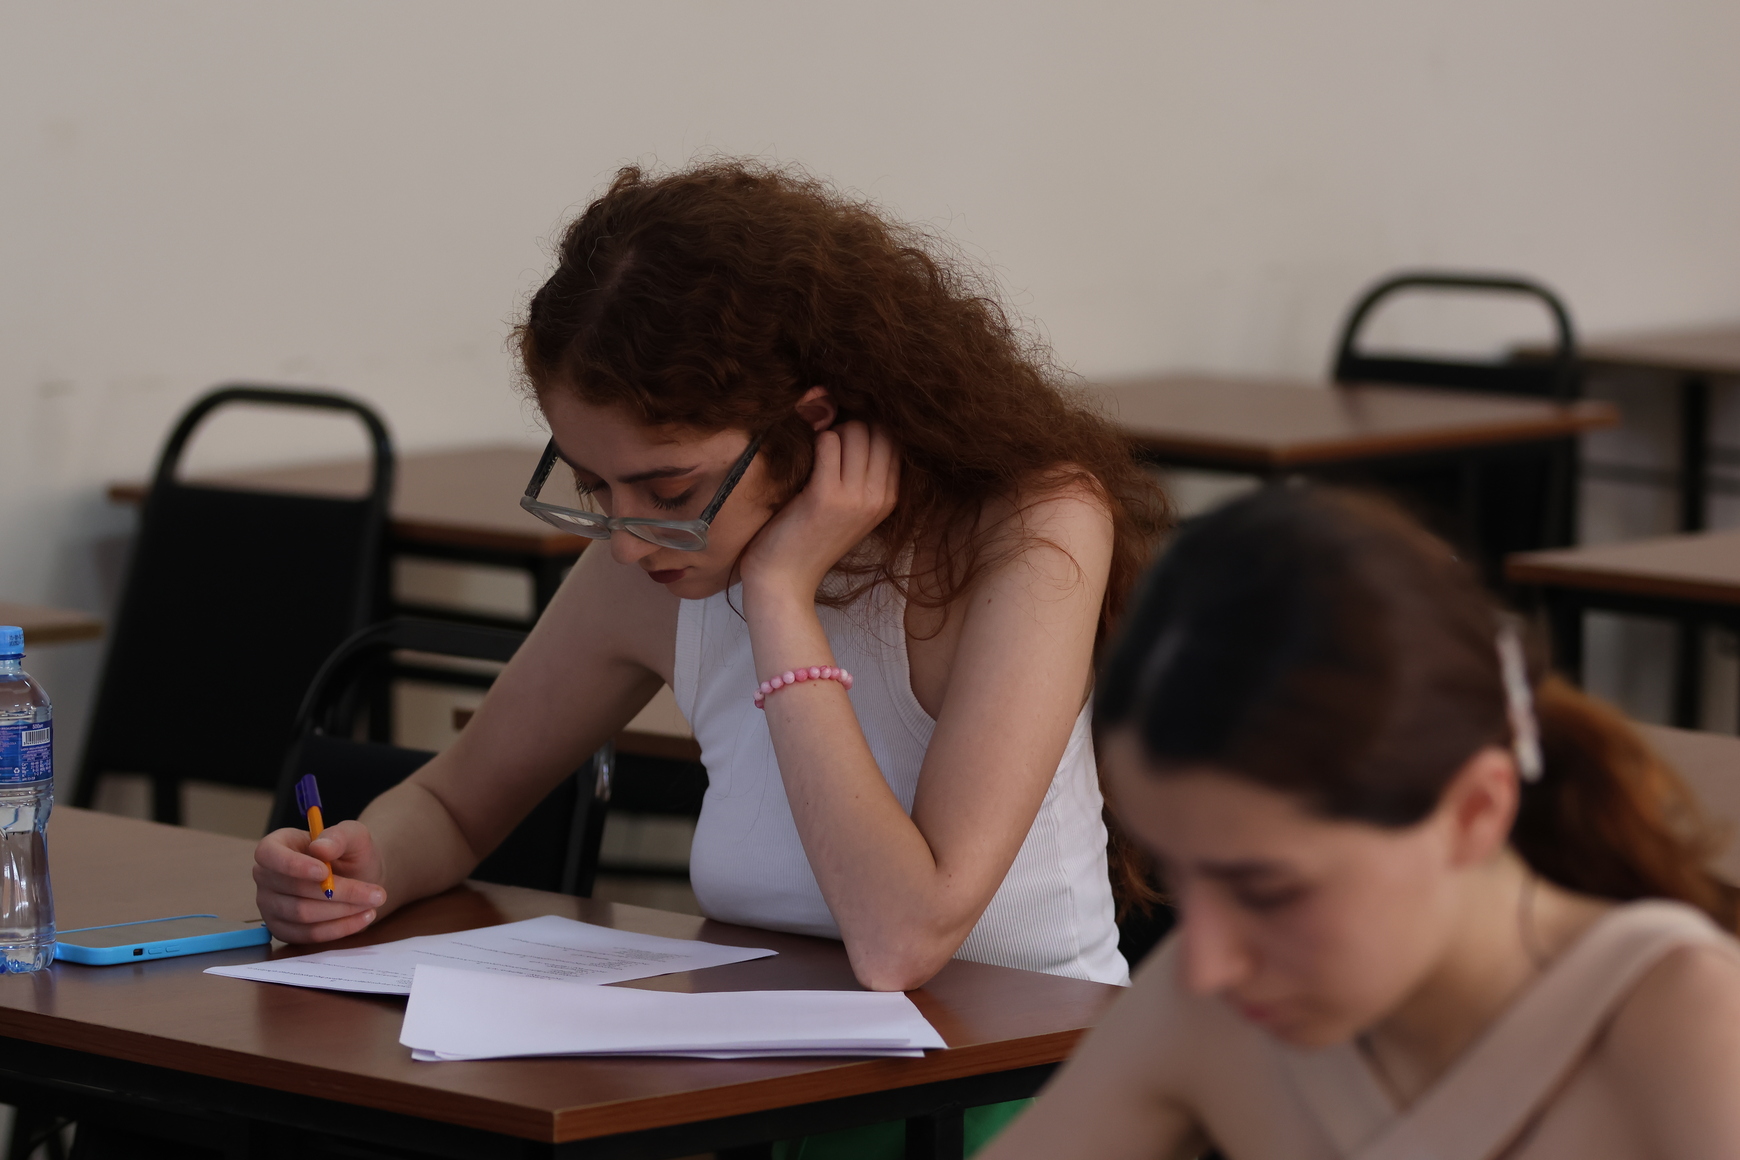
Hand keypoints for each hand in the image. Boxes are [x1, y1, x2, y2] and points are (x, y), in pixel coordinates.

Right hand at [252, 820, 386, 942]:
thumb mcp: (353, 835)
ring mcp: (270, 905)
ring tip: (373, 903)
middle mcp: (266, 876)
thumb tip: (320, 848)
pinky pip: (308, 935)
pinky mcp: (283, 929)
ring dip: (342, 911)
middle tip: (375, 893)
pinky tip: (364, 917)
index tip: (324, 871)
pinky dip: (339, 928)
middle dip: (337, 892)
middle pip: (293, 889)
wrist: (359, 876)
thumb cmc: (350, 852)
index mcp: (275, 846)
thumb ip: (338, 836)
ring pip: (302, 914)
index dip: (293, 865)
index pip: (269, 855)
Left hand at [741, 421, 898, 600]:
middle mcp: (880, 497)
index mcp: (890, 498)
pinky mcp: (826, 497)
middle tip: (825, 445)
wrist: (784, 582)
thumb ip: (862, 472)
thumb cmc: (809, 539)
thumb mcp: (849, 508)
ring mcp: (856, 498)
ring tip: (814, 454)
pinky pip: (829, 443)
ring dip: (831, 432)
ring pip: (856, 430)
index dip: (867, 429)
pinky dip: (815, 441)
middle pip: (878, 429)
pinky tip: (804, 459)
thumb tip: (857, 423)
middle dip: (849, 426)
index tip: (842, 441)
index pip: (894, 439)